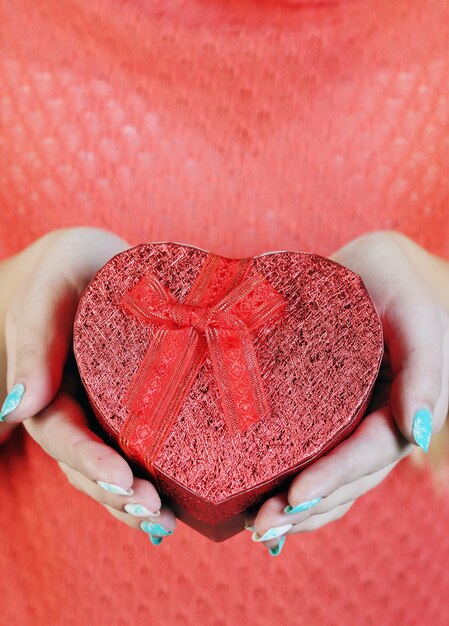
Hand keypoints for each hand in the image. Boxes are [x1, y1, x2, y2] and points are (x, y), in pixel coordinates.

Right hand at [0, 228, 175, 543]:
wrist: (92, 262)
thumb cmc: (65, 268)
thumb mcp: (47, 290)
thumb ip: (33, 342)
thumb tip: (13, 409)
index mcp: (50, 386)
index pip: (63, 435)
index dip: (90, 461)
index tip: (123, 480)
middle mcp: (76, 407)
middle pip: (88, 464)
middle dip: (117, 494)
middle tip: (154, 511)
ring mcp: (103, 410)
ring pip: (112, 465)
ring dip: (134, 499)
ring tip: (165, 519)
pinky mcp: (135, 404)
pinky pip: (141, 446)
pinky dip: (156, 475)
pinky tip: (179, 497)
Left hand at [245, 231, 448, 555]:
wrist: (373, 267)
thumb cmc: (397, 284)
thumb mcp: (417, 317)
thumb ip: (425, 373)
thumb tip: (418, 437)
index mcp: (403, 409)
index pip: (367, 456)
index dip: (333, 480)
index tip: (293, 499)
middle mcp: (378, 425)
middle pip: (345, 480)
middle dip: (305, 509)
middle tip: (260, 526)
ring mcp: (352, 423)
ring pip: (328, 478)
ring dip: (296, 509)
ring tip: (254, 525)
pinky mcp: (327, 414)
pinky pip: (312, 455)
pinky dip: (291, 481)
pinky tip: (260, 497)